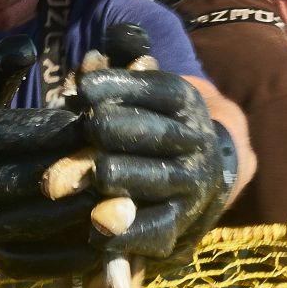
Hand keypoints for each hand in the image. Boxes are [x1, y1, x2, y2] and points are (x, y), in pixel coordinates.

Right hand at [0, 36, 98, 275]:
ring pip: (32, 222)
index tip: (96, 119)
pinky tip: (104, 242)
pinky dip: (68, 256)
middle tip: (121, 159)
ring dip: (79, 213)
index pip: (9, 134)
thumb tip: (29, 45)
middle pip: (24, 180)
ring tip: (123, 198)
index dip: (55, 128)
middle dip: (75, 170)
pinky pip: (32, 260)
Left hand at [73, 23, 236, 261]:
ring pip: (157, 180)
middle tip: (89, 127)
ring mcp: (191, 185)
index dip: (122, 87)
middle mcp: (194, 142)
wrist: (201, 172)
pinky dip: (128, 231)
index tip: (85, 87)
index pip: (158, 91)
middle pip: (157, 134)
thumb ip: (122, 64)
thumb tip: (94, 56)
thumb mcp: (144, 87)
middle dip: (118, 131)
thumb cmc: (150, 121)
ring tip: (94, 174)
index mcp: (185, 104)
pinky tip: (95, 229)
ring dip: (123, 177)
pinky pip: (156, 229)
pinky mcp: (181, 223)